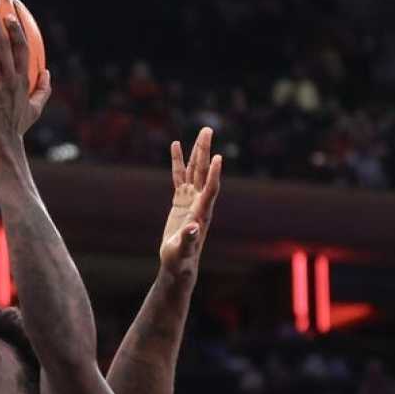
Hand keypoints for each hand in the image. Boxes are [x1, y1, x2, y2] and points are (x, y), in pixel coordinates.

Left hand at [0, 9, 51, 160]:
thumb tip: (48, 73)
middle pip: (2, 46)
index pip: (22, 49)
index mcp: (22, 80)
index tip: (9, 17)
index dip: (16, 31)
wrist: (5, 148)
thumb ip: (43, 90)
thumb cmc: (17, 129)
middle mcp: (8, 80)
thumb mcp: (35, 109)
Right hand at [159, 127, 221, 274]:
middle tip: (208, 130)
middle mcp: (199, 202)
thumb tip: (193, 226)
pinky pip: (180, 176)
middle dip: (205, 151)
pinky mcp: (181, 200)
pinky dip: (179, 161)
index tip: (218, 157)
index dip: (214, 174)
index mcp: (202, 212)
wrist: (178, 263)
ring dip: (197, 152)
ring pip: (194, 170)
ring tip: (202, 133)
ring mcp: (191, 199)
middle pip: (204, 172)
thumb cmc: (180, 260)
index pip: (210, 188)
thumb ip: (188, 238)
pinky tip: (176, 146)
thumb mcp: (182, 250)